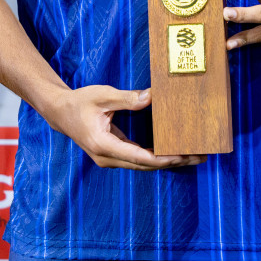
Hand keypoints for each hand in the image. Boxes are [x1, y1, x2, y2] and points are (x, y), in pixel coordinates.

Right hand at [38, 85, 204, 170]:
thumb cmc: (80, 102)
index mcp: (104, 145)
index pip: (140, 157)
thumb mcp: (103, 95)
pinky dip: (156, 157)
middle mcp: (107, 158)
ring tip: (193, 156)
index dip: (163, 158)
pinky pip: (138, 159)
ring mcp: (110, 159)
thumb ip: (128, 98)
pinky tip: (173, 152)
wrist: (60, 112)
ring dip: (167, 161)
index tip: (184, 156)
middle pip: (146, 165)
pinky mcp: (114, 155)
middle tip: (199, 157)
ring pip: (143, 165)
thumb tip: (152, 96)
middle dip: (173, 162)